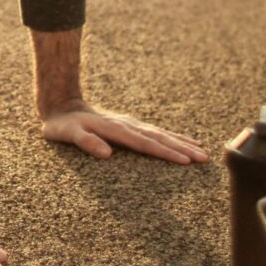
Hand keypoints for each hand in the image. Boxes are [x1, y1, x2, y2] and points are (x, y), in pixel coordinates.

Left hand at [41, 100, 208, 164]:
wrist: (61, 105)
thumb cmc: (62, 125)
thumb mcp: (67, 134)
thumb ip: (85, 142)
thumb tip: (107, 154)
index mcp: (115, 129)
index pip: (145, 144)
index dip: (165, 153)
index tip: (185, 161)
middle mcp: (127, 125)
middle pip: (159, 138)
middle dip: (182, 149)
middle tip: (204, 158)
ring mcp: (130, 124)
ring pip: (162, 134)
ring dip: (182, 143)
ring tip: (203, 151)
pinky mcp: (130, 125)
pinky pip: (157, 132)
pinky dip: (173, 137)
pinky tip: (186, 140)